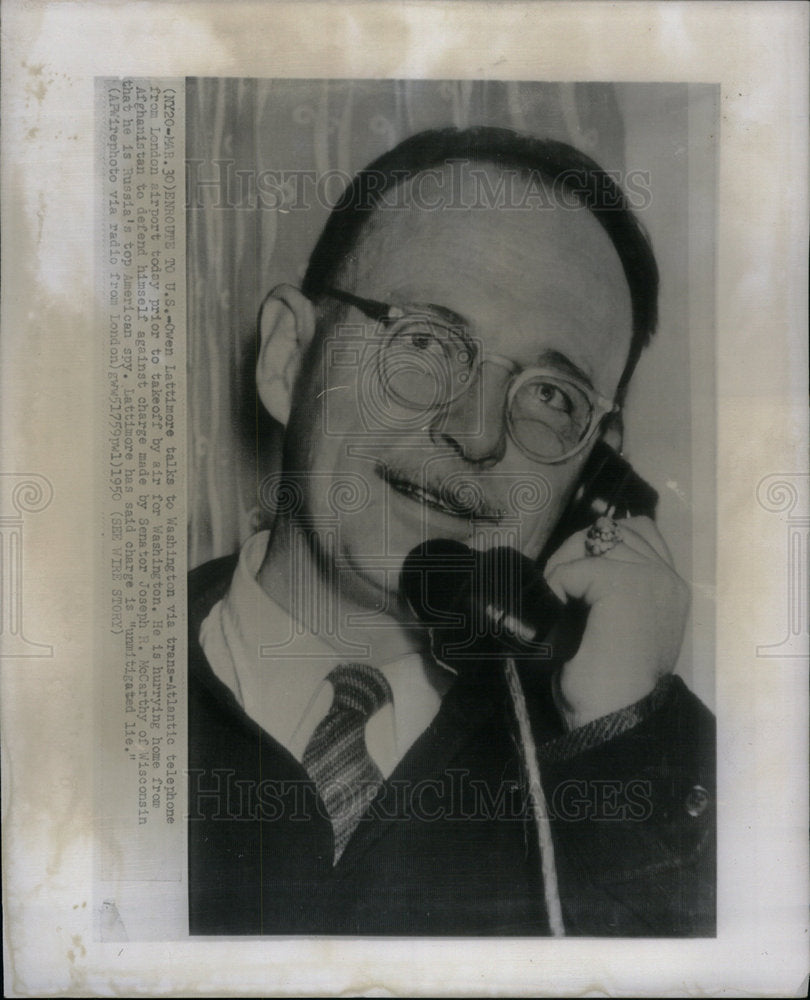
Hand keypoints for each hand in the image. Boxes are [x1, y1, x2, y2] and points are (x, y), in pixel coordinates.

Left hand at [544, 516, 689, 729]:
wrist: (615, 717)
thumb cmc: (610, 683)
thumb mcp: (618, 624)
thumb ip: (615, 587)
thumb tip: (579, 555)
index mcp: (671, 586)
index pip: (638, 531)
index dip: (599, 546)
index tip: (577, 579)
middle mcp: (667, 577)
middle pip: (611, 529)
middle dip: (577, 551)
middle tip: (559, 588)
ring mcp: (650, 577)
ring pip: (593, 541)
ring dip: (565, 566)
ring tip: (559, 600)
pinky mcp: (624, 584)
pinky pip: (575, 567)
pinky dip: (557, 584)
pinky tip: (559, 612)